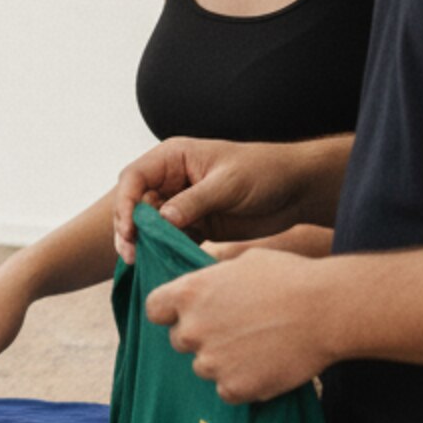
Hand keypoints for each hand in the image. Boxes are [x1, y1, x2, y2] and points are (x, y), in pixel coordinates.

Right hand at [112, 136, 323, 262]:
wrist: (296, 190)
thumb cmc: (264, 172)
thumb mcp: (227, 184)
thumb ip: (193, 201)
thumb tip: (161, 220)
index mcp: (174, 158)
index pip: (134, 178)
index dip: (125, 203)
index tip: (129, 228)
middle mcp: (171, 180)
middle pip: (135, 204)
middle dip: (130, 228)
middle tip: (131, 253)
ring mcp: (181, 204)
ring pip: (149, 225)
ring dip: (144, 243)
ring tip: (140, 261)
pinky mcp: (195, 225)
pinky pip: (170, 239)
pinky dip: (164, 251)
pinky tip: (161, 264)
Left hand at [145, 249, 333, 403]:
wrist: (328, 310)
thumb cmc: (290, 278)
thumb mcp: (243, 262)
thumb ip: (212, 279)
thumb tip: (203, 285)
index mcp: (188, 294)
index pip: (154, 309)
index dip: (170, 312)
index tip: (187, 313)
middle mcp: (192, 329)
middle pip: (179, 340)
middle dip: (201, 336)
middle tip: (236, 329)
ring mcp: (211, 361)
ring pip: (204, 367)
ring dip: (222, 361)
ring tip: (258, 346)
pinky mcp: (234, 388)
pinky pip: (227, 391)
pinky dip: (243, 383)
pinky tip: (266, 366)